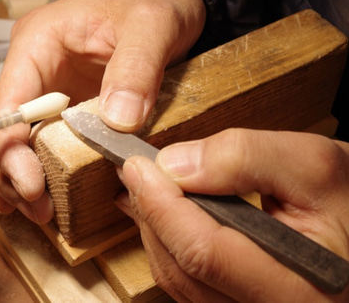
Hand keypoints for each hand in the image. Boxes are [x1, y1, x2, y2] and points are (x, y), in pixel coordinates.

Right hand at [0, 0, 205, 222]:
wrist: (162, 2)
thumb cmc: (151, 4)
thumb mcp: (151, 25)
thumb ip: (135, 68)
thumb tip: (117, 121)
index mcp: (38, 41)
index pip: (8, 99)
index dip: (10, 145)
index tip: (29, 182)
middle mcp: (30, 67)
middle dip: (6, 169)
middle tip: (33, 205)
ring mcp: (41, 88)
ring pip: (4, 138)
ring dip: (9, 177)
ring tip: (30, 211)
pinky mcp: (58, 107)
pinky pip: (31, 141)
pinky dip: (25, 170)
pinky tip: (30, 197)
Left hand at [116, 129, 348, 301]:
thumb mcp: (314, 166)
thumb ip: (245, 157)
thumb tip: (175, 165)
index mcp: (298, 291)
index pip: (203, 252)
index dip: (161, 205)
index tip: (137, 166)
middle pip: (182, 270)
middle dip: (151, 214)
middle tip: (133, 172)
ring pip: (179, 283)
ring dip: (154, 230)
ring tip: (143, 189)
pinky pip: (190, 287)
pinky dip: (169, 247)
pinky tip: (163, 217)